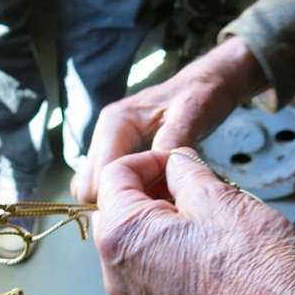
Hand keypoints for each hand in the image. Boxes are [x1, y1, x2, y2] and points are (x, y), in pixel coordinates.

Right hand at [71, 36, 266, 202]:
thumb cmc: (202, 94)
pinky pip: (103, 183)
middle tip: (150, 212)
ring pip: (90, 187)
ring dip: (115, 202)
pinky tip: (146, 199)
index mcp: (117, 122)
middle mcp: (104, 132)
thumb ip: (174, 139)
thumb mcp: (193, 113)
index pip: (100, 173)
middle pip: (87, 185)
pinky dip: (119, 196)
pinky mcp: (114, 152)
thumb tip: (160, 173)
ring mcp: (107, 143)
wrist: (206, 82)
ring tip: (149, 207)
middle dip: (114, 204)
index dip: (120, 197)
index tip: (151, 210)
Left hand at [93, 148, 294, 294]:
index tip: (175, 161)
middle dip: (148, 195)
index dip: (147, 159)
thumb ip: (185, 171)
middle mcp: (117, 279)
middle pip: (118, 218)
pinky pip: (153, 287)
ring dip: (159, 232)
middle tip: (189, 189)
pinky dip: (169, 266)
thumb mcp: (217, 196)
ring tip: (204, 224)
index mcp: (121, 238)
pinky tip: (207, 260)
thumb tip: (177, 163)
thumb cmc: (255, 263)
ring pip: (135, 255)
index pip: (113, 178)